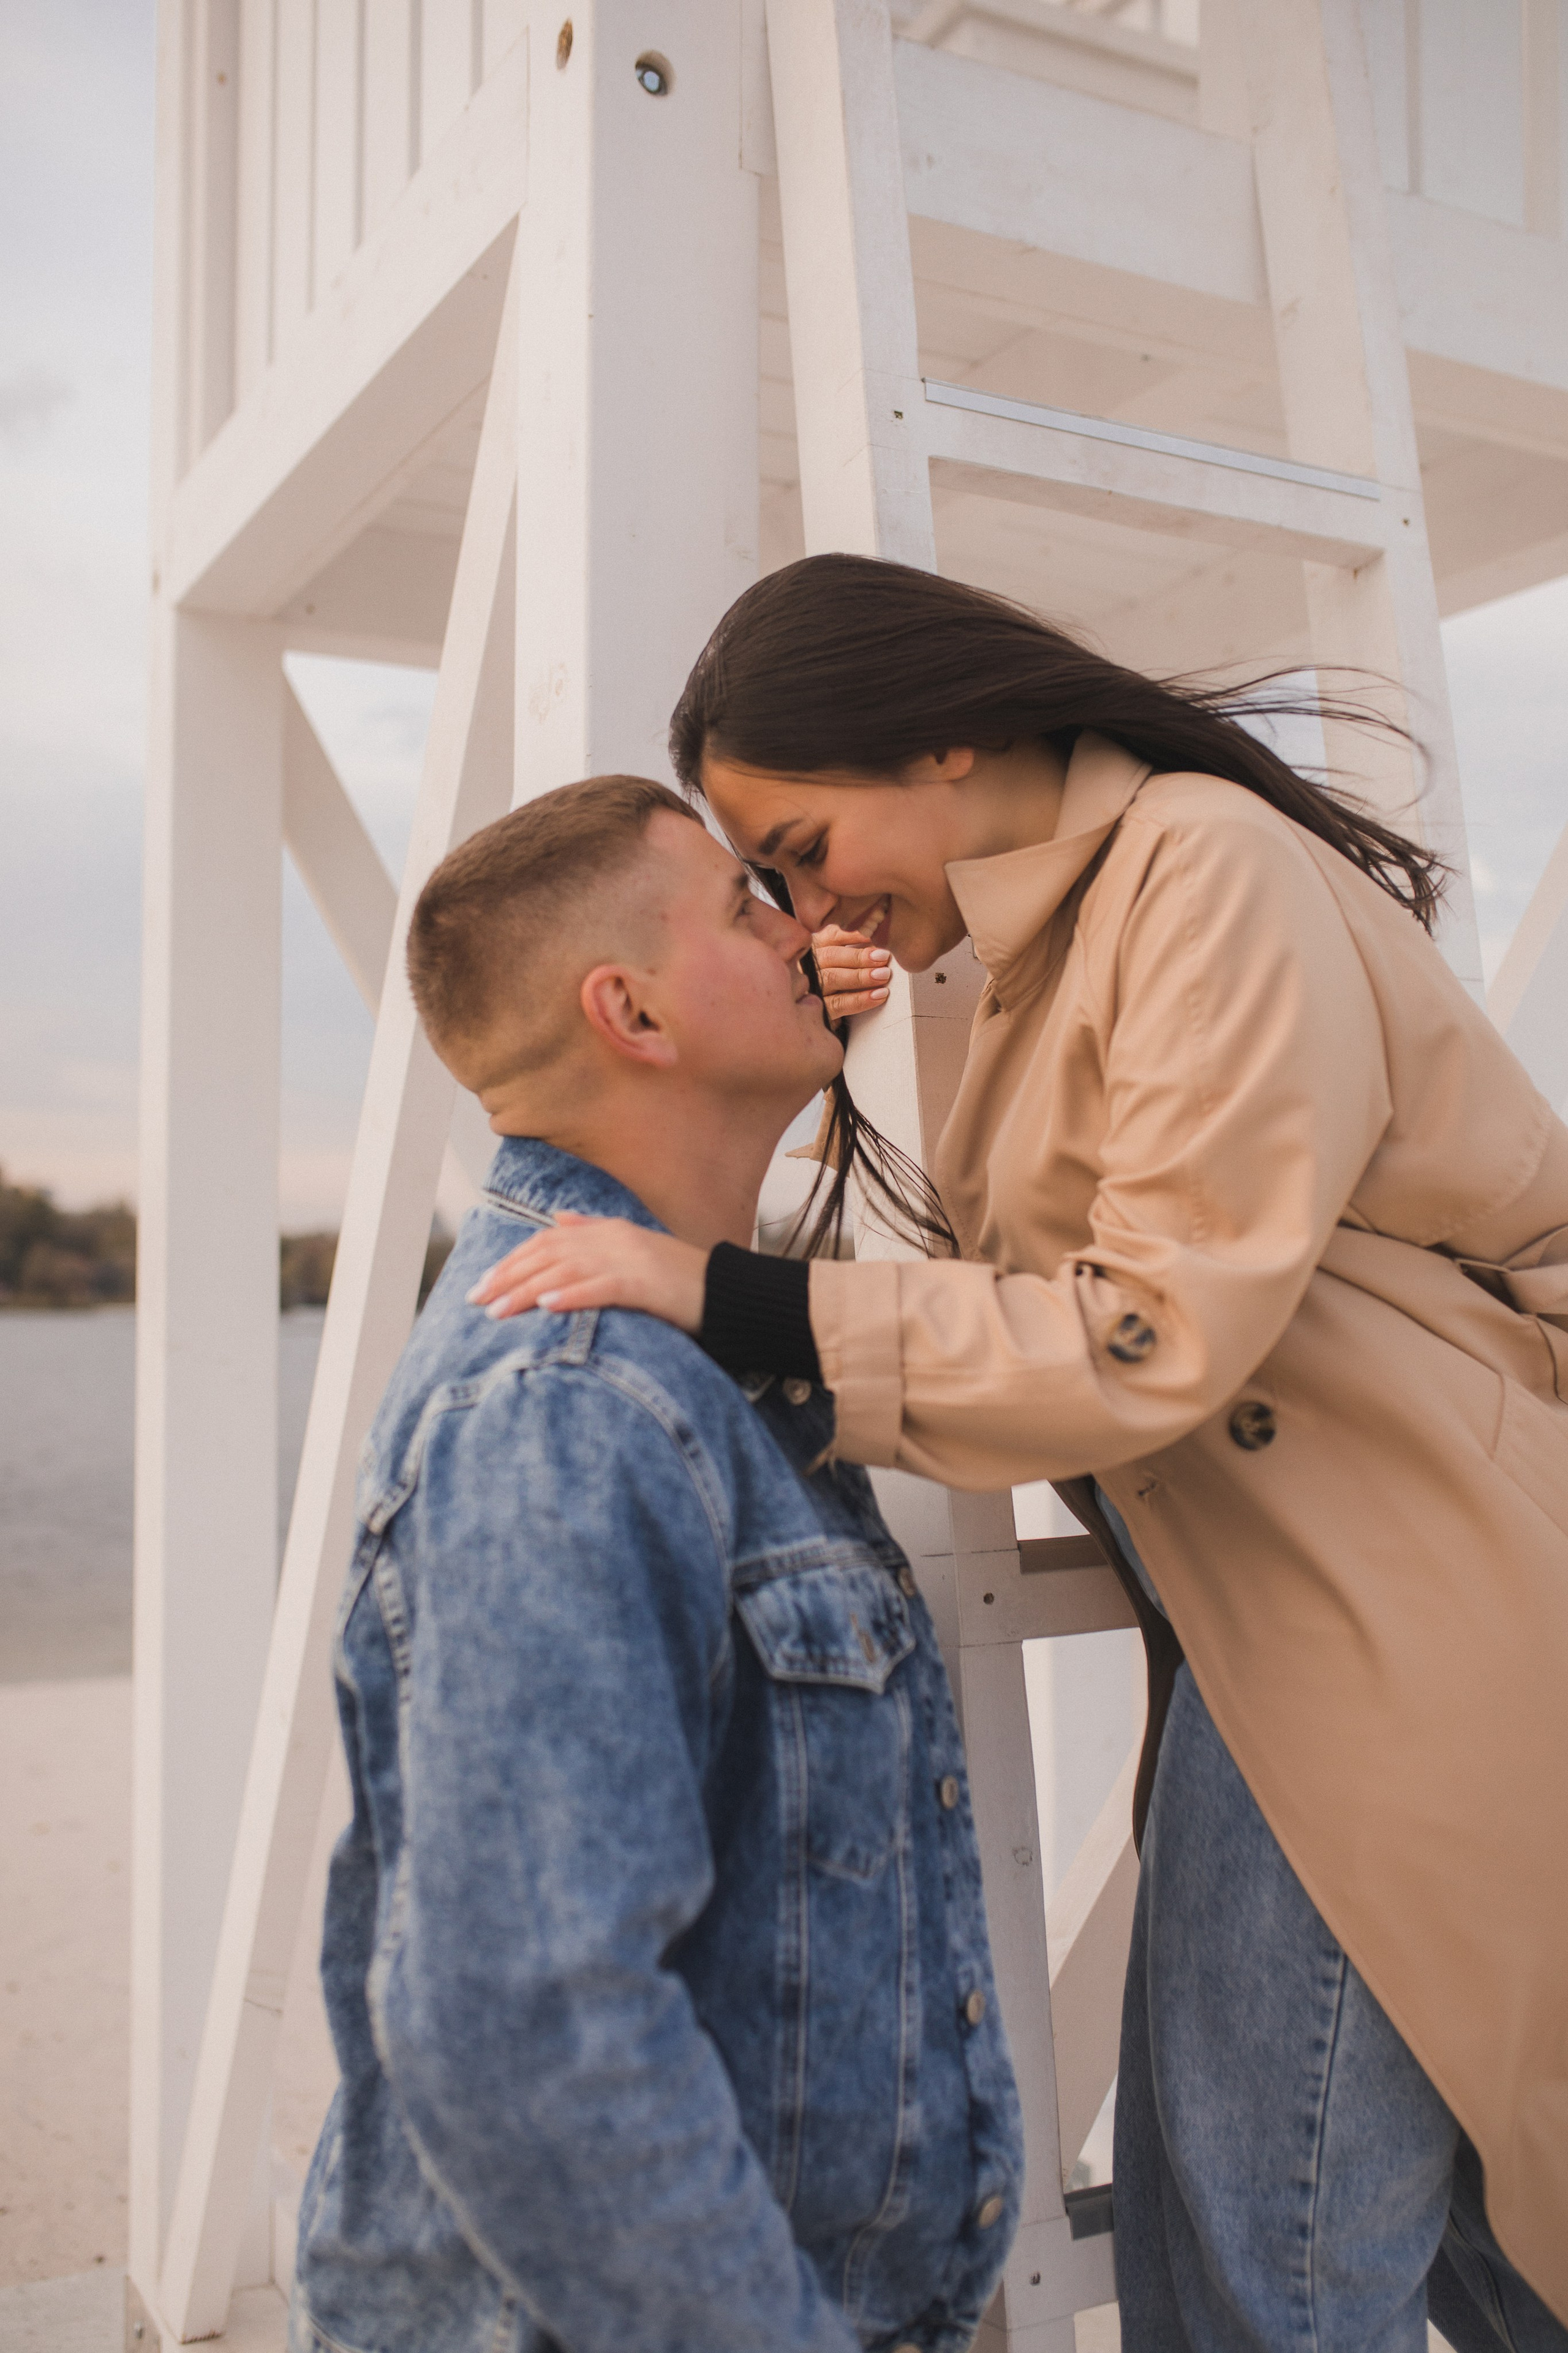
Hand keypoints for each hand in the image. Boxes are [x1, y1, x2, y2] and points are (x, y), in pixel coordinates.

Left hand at [466, 1212, 707, 1332]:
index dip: (512, 1261)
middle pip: (548, 1255)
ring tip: (498, 1310)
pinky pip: (601, 1288)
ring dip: (527, 1291)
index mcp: (609, 1231)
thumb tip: (558, 1219)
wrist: (727, 1292)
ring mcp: (630, 1260)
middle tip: (477, 1300)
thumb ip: (594, 1231)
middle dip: (508, 1277)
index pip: (547, 1242)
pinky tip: (547, 1307)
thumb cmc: (680, 1279)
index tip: (484, 1283)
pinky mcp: (645, 1283)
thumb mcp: (635, 1247)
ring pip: (565, 1271)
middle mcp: (614, 1240)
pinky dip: (571, 1296)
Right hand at [812, 923, 891, 1022]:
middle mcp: (805, 968)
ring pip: (832, 978)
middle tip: (883, 957)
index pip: (829, 936)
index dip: (852, 934)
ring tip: (883, 975)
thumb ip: (850, 951)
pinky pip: (838, 1004)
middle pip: (830, 956)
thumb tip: (877, 942)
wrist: (821, 1024)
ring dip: (861, 976)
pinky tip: (878, 996)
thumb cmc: (838, 989)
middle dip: (859, 956)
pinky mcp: (817, 1012)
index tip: (872, 934)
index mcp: (811, 950)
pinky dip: (860, 999)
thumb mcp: (840, 966)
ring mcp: (808, 990)